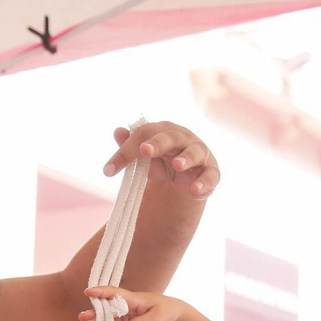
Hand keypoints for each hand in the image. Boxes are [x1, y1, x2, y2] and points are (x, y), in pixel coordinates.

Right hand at [79, 285, 184, 320]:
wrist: (174, 316)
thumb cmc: (166, 311)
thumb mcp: (156, 319)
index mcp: (133, 299)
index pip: (114, 293)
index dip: (100, 292)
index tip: (87, 292)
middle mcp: (126, 304)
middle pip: (107, 309)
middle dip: (96, 314)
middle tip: (82, 317)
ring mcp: (126, 313)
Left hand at [102, 121, 219, 197]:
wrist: (185, 180)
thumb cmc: (162, 163)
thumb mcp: (145, 157)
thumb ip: (130, 147)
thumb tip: (118, 132)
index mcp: (164, 132)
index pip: (144, 134)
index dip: (127, 150)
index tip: (109, 170)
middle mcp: (184, 139)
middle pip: (172, 137)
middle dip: (158, 143)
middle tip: (144, 150)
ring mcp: (200, 154)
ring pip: (196, 152)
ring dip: (186, 158)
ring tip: (177, 165)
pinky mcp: (211, 172)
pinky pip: (211, 176)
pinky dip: (205, 182)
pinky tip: (195, 189)